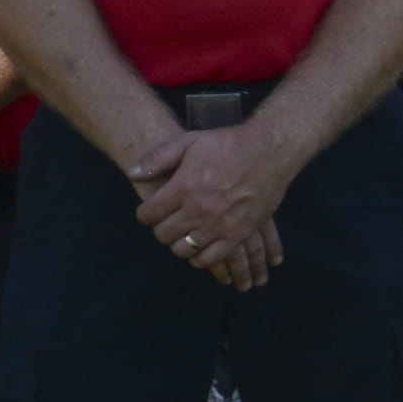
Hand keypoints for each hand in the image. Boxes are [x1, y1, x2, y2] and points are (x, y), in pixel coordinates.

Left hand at [130, 119, 292, 288]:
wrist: (269, 152)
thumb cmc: (228, 144)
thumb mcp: (190, 142)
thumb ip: (158, 159)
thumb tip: (133, 174)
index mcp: (184, 186)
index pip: (149, 214)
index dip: (145, 214)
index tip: (150, 211)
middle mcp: (198, 210)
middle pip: (163, 235)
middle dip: (160, 229)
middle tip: (167, 222)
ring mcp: (218, 225)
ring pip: (183, 250)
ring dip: (178, 243)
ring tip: (183, 233)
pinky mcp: (236, 235)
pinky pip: (209, 259)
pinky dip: (199, 257)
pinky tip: (199, 246)